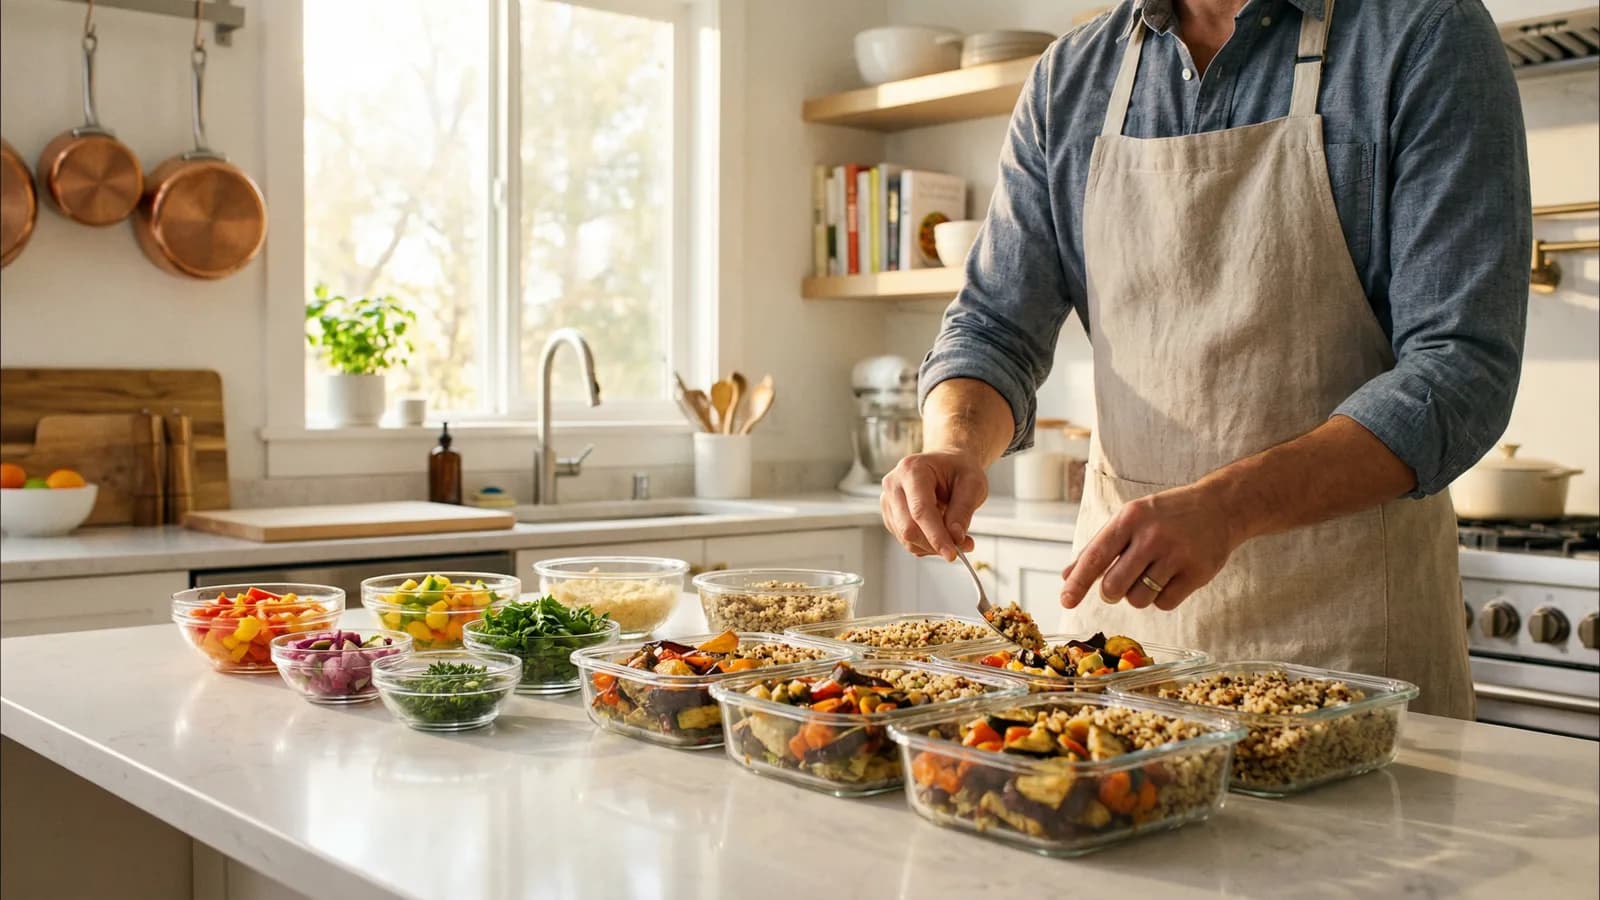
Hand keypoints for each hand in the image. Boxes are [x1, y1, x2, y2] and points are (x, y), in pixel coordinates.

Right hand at [880, 450, 987, 560]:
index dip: (936, 535)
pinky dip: (927, 545)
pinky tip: (942, 532)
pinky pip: (907, 541)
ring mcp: (888, 501)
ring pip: (907, 539)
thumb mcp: (973, 484)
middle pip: (908, 528)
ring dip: (933, 546)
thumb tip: (955, 537)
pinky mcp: (891, 516)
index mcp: (912, 470)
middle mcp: (894, 484)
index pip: (920, 510)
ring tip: (957, 536)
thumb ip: (964, 509)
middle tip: (962, 547)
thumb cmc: (958, 470)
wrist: (947, 465)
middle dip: (935, 544)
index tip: (952, 553)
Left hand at [1060, 483, 1243, 610]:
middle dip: (1110, 593)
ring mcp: (1177, 554)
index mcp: (1130, 518)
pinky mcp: (1197, 572)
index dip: (1078, 582)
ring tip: (1149, 575)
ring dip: (1138, 595)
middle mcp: (1152, 535)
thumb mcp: (1130, 519)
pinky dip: (1161, 598)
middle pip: (1114, 586)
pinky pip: (1164, 604)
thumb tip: (1067, 576)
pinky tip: (1169, 578)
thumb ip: (1099, 547)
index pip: (1096, 556)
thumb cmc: (1165, 516)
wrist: (1220, 507)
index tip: (1066, 600)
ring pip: (1138, 599)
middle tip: (1115, 587)